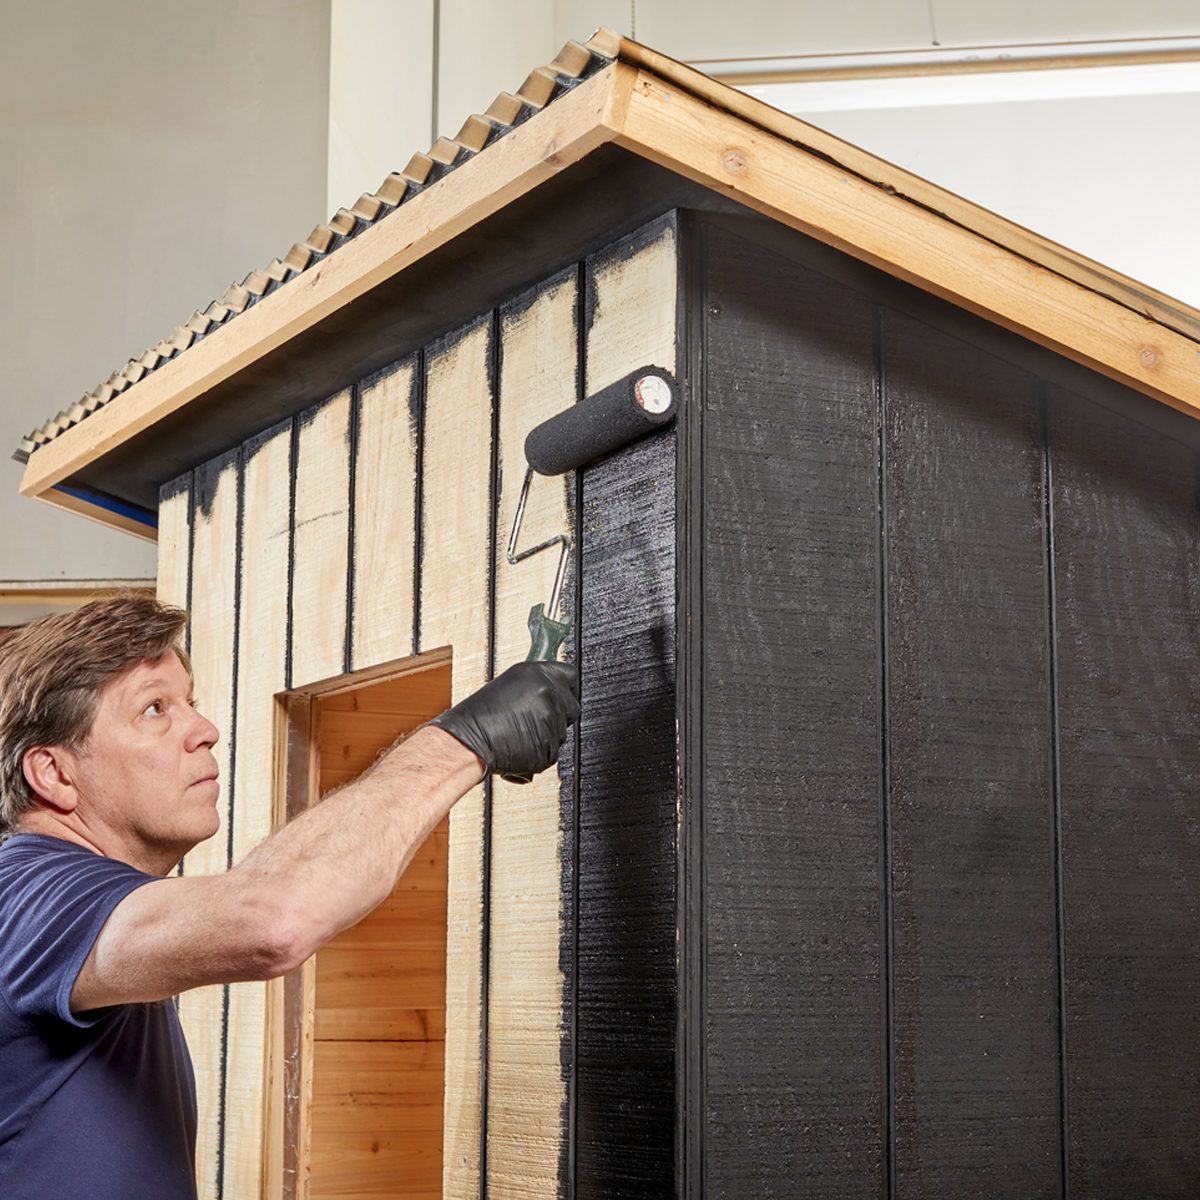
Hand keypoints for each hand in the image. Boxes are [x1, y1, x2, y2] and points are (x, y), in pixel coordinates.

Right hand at [429, 661, 579, 782]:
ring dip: (546, 736)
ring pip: (561, 732)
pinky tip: (519, 747)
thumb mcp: (510, 686)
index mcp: (538, 673)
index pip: (571, 676)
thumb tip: (551, 691)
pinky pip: (552, 752)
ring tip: (519, 734)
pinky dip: (539, 754)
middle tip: (534, 720)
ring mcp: (551, 720)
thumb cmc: (480, 715)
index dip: (567, 688)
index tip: (563, 694)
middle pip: (571, 707)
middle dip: (559, 716)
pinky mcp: (550, 746)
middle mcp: (548, 693)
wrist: (468, 740)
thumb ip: (536, 687)